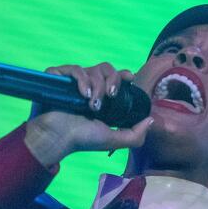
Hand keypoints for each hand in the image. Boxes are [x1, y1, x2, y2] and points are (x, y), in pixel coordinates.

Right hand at [24, 62, 152, 167]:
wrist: (57, 139)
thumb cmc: (82, 140)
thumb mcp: (113, 139)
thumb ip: (135, 135)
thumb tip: (151, 120)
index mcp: (101, 97)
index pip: (115, 76)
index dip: (123, 74)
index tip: (130, 78)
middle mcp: (87, 86)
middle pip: (106, 68)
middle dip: (112, 81)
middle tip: (111, 96)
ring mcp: (72, 82)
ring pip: (92, 69)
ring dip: (97, 85)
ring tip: (92, 104)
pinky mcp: (57, 78)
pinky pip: (73, 68)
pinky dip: (81, 79)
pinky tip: (83, 94)